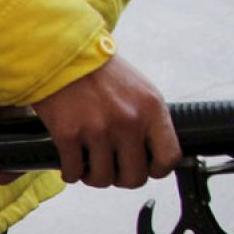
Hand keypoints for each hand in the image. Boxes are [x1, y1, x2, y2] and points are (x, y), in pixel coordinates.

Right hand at [30, 55, 179, 187]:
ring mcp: (97, 129)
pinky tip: (71, 163)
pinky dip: (71, 173)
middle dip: (122, 178)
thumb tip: (154, 154)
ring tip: (89, 166)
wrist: (64, 55)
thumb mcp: (140, 91)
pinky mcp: (68, 134)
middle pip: (134, 177)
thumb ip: (149, 121)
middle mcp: (127, 121)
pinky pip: (73, 171)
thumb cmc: (102, 74)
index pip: (168, 158)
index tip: (145, 168)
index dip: (156, 170)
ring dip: (94, 177)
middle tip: (113, 169)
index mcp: (151, 109)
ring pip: (102, 179)